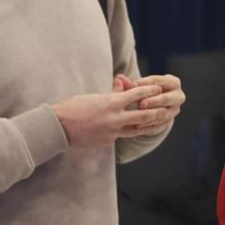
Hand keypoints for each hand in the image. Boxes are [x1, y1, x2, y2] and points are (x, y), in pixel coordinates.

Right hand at [52, 78, 166, 147]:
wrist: (57, 128)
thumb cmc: (73, 107)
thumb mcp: (95, 96)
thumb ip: (112, 92)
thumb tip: (122, 82)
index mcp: (112, 102)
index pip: (138, 94)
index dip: (150, 90)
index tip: (158, 87)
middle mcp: (115, 118)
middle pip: (144, 114)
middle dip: (157, 111)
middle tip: (167, 107)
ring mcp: (112, 132)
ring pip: (137, 129)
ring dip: (148, 124)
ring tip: (159, 121)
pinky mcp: (108, 142)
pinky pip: (122, 135)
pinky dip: (128, 131)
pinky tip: (135, 129)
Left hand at [126, 73, 185, 136]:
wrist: (152, 105)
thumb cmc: (145, 91)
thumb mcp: (139, 86)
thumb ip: (129, 84)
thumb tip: (118, 78)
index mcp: (173, 82)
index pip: (160, 81)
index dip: (146, 83)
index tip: (133, 85)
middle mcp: (178, 96)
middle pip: (166, 98)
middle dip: (153, 101)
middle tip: (141, 104)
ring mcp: (175, 109)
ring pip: (164, 113)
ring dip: (151, 115)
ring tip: (138, 117)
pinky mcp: (169, 121)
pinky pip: (160, 125)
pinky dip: (149, 126)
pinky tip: (137, 126)